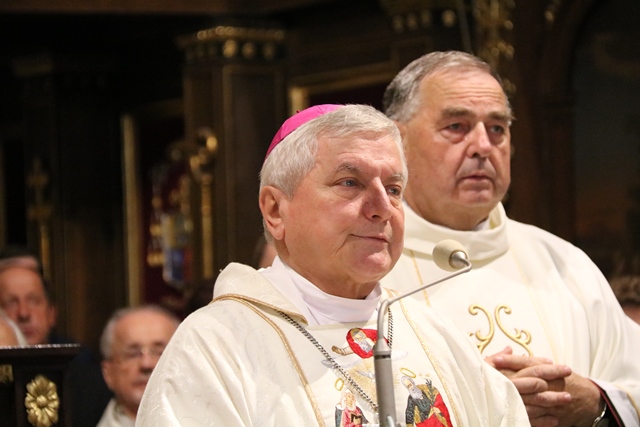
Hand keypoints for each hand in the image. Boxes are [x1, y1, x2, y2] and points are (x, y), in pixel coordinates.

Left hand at [487, 347, 602, 426]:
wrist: (591, 401)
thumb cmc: (567, 381)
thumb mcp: (550, 367)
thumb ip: (529, 362)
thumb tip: (507, 352)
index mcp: (547, 370)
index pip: (526, 363)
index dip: (510, 361)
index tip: (494, 358)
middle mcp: (548, 384)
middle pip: (524, 381)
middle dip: (506, 379)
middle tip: (489, 377)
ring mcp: (551, 401)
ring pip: (529, 400)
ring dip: (513, 399)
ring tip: (496, 397)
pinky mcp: (553, 416)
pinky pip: (537, 418)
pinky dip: (525, 416)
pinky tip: (511, 414)